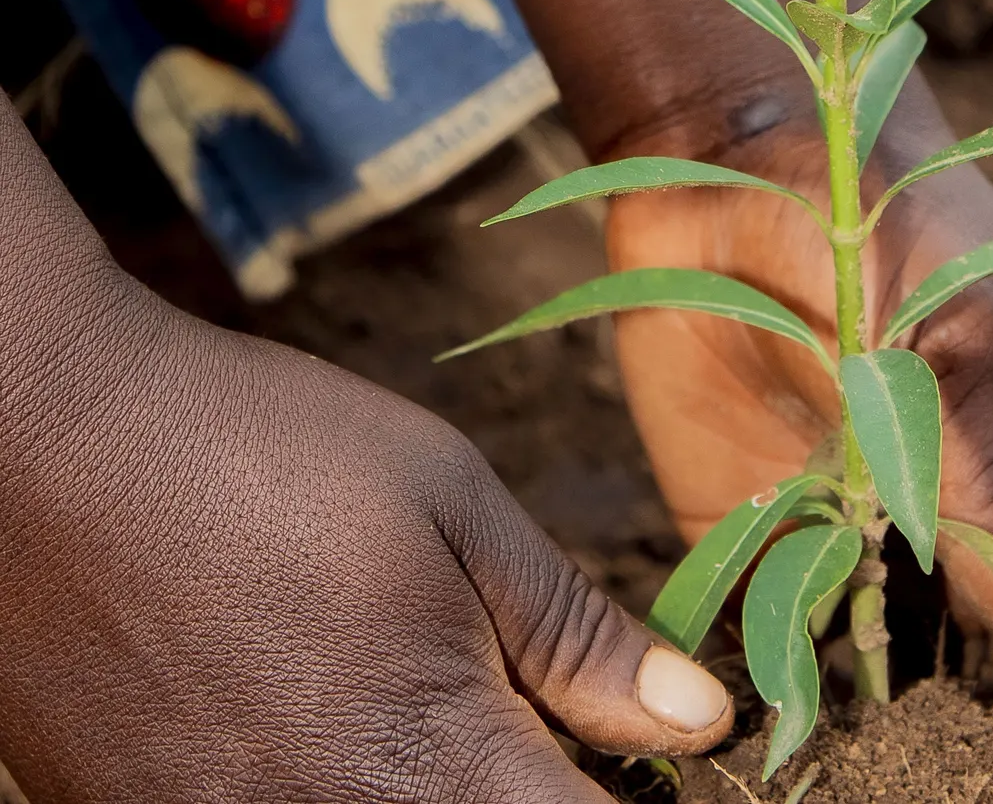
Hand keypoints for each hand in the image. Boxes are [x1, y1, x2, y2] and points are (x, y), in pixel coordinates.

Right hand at [0, 261, 731, 801]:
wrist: (55, 447)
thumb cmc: (268, 453)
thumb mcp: (453, 505)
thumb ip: (577, 635)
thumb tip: (704, 722)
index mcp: (430, 763)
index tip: (655, 768)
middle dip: (548, 798)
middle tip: (548, 726)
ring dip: (454, 795)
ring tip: (441, 714)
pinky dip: (353, 795)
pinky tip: (336, 721)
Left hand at [606, 90, 992, 773]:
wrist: (732, 152)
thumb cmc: (895, 212)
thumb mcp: (971, 335)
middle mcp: (955, 513)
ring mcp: (852, 523)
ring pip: (900, 674)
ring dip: (913, 751)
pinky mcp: (750, 518)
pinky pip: (778, 632)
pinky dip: (789, 703)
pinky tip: (795, 763)